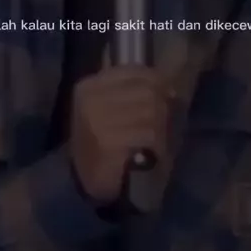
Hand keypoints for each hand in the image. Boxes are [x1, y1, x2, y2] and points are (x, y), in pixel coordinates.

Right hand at [69, 64, 173, 204]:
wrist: (83, 179)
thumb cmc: (101, 139)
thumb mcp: (107, 106)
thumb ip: (130, 89)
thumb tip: (166, 82)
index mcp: (89, 86)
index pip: (134, 71)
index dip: (157, 80)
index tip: (168, 92)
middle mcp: (91, 100)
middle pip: (147, 91)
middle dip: (161, 107)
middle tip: (160, 124)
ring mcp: (98, 122)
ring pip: (151, 112)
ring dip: (160, 127)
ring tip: (154, 139)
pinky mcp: (109, 144)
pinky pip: (148, 134)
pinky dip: (156, 144)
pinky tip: (150, 152)